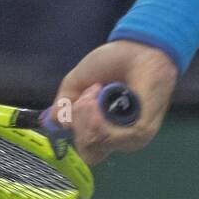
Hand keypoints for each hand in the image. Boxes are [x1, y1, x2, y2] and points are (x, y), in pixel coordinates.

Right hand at [49, 41, 178, 165]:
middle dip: (77, 123)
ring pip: (95, 145)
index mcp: (107, 130)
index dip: (74, 130)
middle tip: (86, 97)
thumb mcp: (77, 84)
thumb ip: (62, 106)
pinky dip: (97, 119)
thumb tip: (57, 125)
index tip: (76, 102)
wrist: (137, 46)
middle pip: (88, 153)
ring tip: (95, 91)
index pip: (86, 150)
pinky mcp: (142, 130)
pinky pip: (110, 138)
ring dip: (85, 116)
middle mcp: (120, 137)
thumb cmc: (112, 63)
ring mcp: (131, 136)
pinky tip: (99, 99)